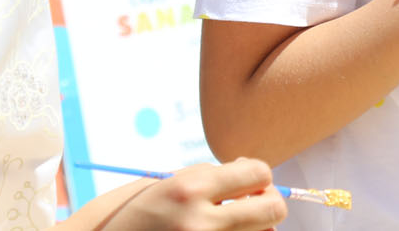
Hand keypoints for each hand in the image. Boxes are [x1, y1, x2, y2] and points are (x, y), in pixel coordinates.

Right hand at [109, 159, 285, 230]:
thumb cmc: (126, 215)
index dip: (258, 177)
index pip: (259, 174)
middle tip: (252, 204)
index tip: (248, 183)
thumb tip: (253, 174)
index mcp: (188, 189)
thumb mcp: (161, 184)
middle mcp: (198, 222)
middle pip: (272, 209)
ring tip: (227, 224)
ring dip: (253, 227)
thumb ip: (208, 177)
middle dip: (268, 203)